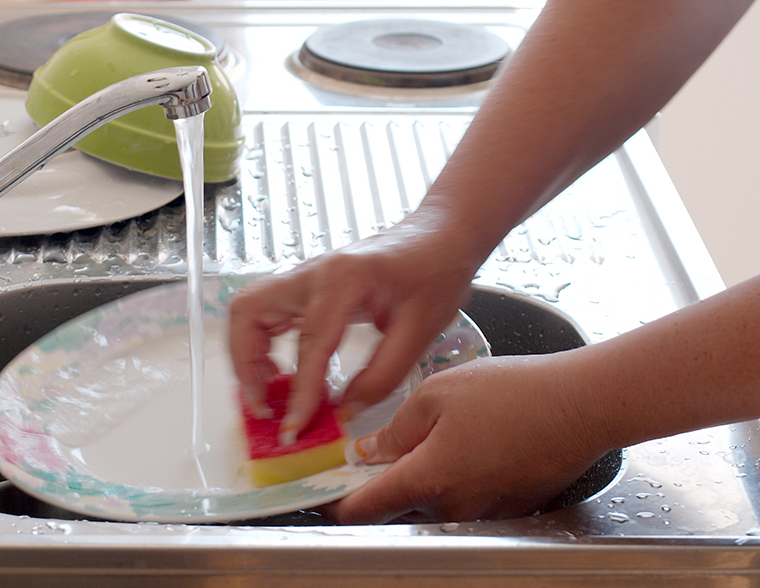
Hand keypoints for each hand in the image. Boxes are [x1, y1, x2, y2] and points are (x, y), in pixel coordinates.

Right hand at [228, 210, 483, 441]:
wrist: (439, 236)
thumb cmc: (436, 273)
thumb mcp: (421, 330)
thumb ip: (382, 375)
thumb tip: (344, 411)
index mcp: (344, 279)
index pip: (309, 343)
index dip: (300, 391)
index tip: (294, 427)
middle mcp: (312, 273)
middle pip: (248, 312)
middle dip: (245, 363)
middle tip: (265, 403)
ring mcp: (304, 276)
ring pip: (248, 310)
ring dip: (247, 353)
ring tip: (269, 391)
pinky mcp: (305, 286)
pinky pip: (264, 312)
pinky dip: (260, 344)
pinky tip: (282, 370)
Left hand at [329, 353, 609, 522]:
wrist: (583, 404)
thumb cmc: (514, 392)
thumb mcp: (436, 394)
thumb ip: (395, 429)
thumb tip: (369, 451)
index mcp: (427, 479)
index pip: (364, 509)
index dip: (335, 502)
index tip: (321, 491)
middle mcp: (453, 507)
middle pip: (396, 509)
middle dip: (376, 487)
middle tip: (366, 457)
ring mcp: (484, 512)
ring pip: (431, 504)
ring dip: (417, 481)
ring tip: (422, 441)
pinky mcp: (509, 507)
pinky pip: (466, 500)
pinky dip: (453, 480)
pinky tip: (463, 446)